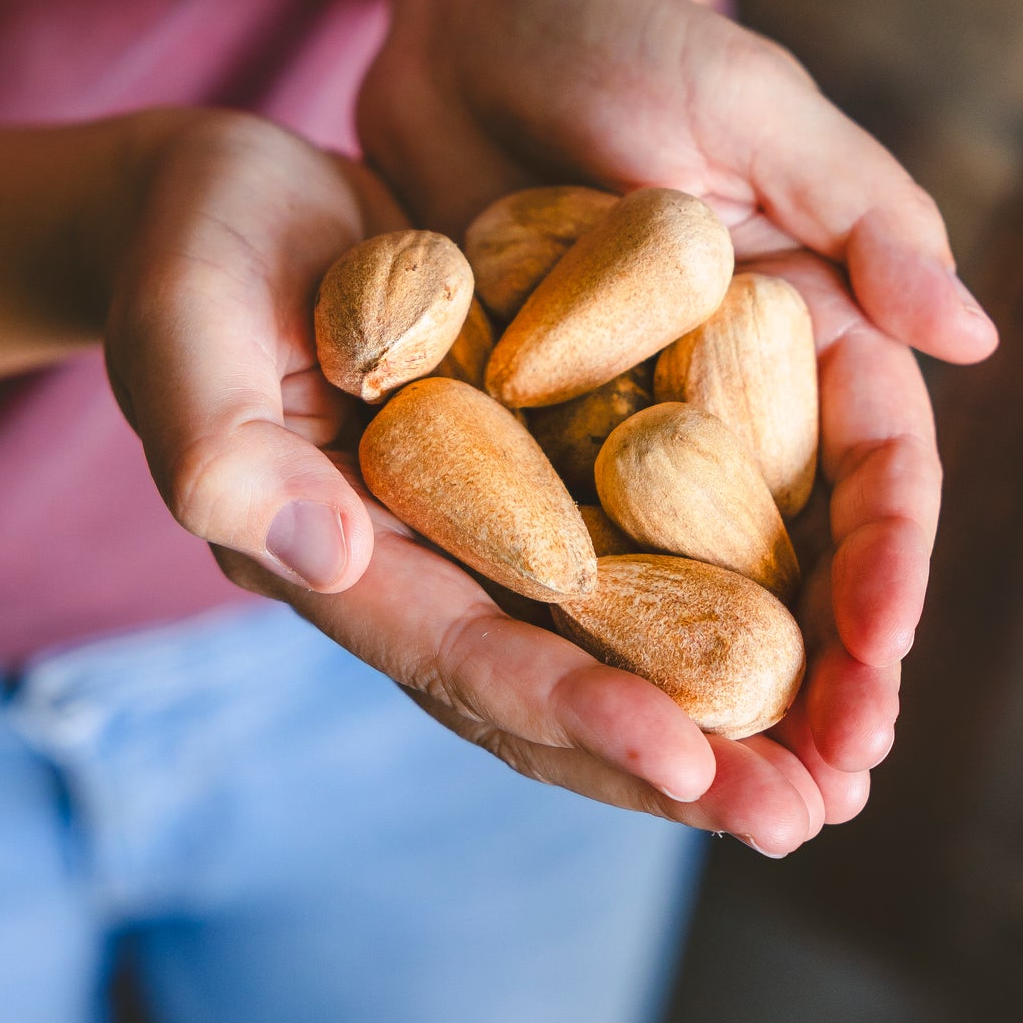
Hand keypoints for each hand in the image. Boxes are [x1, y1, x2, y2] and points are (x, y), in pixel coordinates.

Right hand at [104, 108, 820, 849]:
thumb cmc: (188, 251)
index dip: (570, 712)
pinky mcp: (541, 467)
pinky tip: (818, 632)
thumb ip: (224, 442)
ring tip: (838, 772)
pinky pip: (638, 545)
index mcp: (339, 564)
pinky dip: (721, 592)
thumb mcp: (184, 325)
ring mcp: (488, 526)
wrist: (230, 203)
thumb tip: (325, 558)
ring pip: (614, 637)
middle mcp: (427, 570)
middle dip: (676, 763)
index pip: (464, 659)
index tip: (684, 765)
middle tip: (800, 820)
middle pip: (558, 685)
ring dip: (721, 708)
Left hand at [357, 0, 997, 811]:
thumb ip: (864, 216)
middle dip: (815, 680)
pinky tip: (576, 724)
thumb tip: (975, 343)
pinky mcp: (518, 430)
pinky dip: (572, 635)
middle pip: (789, 561)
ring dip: (701, 694)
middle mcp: (724, 397)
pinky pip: (550, 547)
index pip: (873, 472)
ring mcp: (620, 424)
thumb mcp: (752, 105)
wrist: (472, 12)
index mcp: (808, 327)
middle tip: (821, 795)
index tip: (881, 671)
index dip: (887, 573)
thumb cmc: (627, 33)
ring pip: (677, 585)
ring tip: (717, 802)